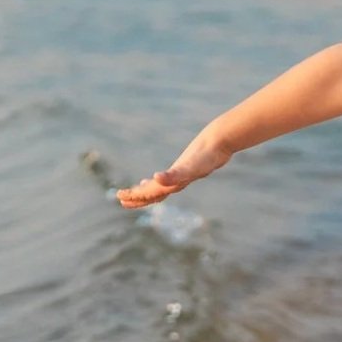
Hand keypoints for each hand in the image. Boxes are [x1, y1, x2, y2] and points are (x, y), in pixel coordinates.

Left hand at [116, 132, 231, 206]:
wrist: (221, 143)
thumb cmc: (206, 155)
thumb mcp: (189, 166)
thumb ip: (174, 175)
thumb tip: (155, 178)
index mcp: (174, 184)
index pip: (150, 194)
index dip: (135, 196)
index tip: (120, 197)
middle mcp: (177, 182)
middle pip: (153, 194)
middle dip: (137, 197)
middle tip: (120, 198)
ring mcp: (182, 176)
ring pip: (161, 187)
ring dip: (146, 190)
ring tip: (134, 190)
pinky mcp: (186, 168)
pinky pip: (169, 178)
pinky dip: (158, 180)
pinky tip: (154, 179)